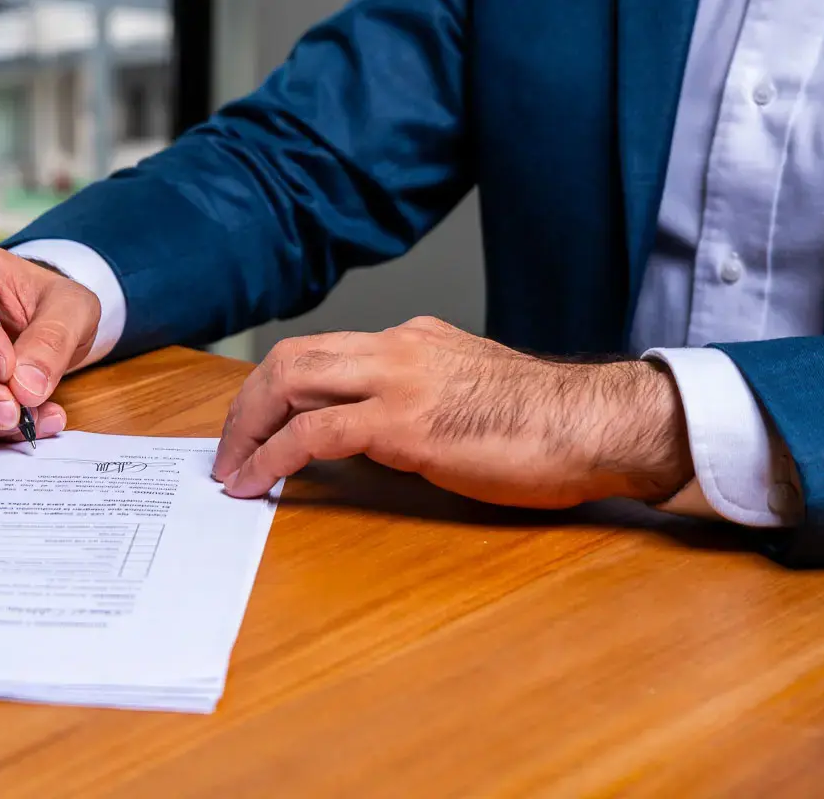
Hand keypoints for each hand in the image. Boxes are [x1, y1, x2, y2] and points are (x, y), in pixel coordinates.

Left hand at [212, 316, 694, 506]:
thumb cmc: (548, 423)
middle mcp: (397, 348)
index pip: (322, 352)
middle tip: (227, 450)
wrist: (595, 425)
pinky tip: (257, 484)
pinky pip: (314, 434)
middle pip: (290, 359)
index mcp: (414, 340)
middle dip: (245, 405)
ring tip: (231, 470)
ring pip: (290, 383)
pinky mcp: (403, 424)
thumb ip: (421, 402)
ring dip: (247, 427)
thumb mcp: (471, 395)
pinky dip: (272, 458)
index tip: (256, 425)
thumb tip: (376, 434)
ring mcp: (398, 381)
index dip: (275, 389)